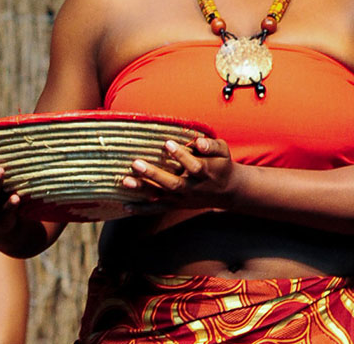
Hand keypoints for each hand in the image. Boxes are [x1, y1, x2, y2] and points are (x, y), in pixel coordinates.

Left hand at [122, 137, 238, 209]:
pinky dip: (142, 209)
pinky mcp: (176, 205)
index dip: (182, 156)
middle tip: (136, 163)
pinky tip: (125, 206)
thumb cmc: (221, 164)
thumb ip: (211, 146)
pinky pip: (158, 209)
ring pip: (162, 196)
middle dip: (155, 174)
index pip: (195, 166)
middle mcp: (194, 189)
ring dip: (143, 189)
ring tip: (126, 181)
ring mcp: (183, 199)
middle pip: (174, 184)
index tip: (167, 143)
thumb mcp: (223, 152)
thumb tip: (199, 143)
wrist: (228, 191)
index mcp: (207, 173)